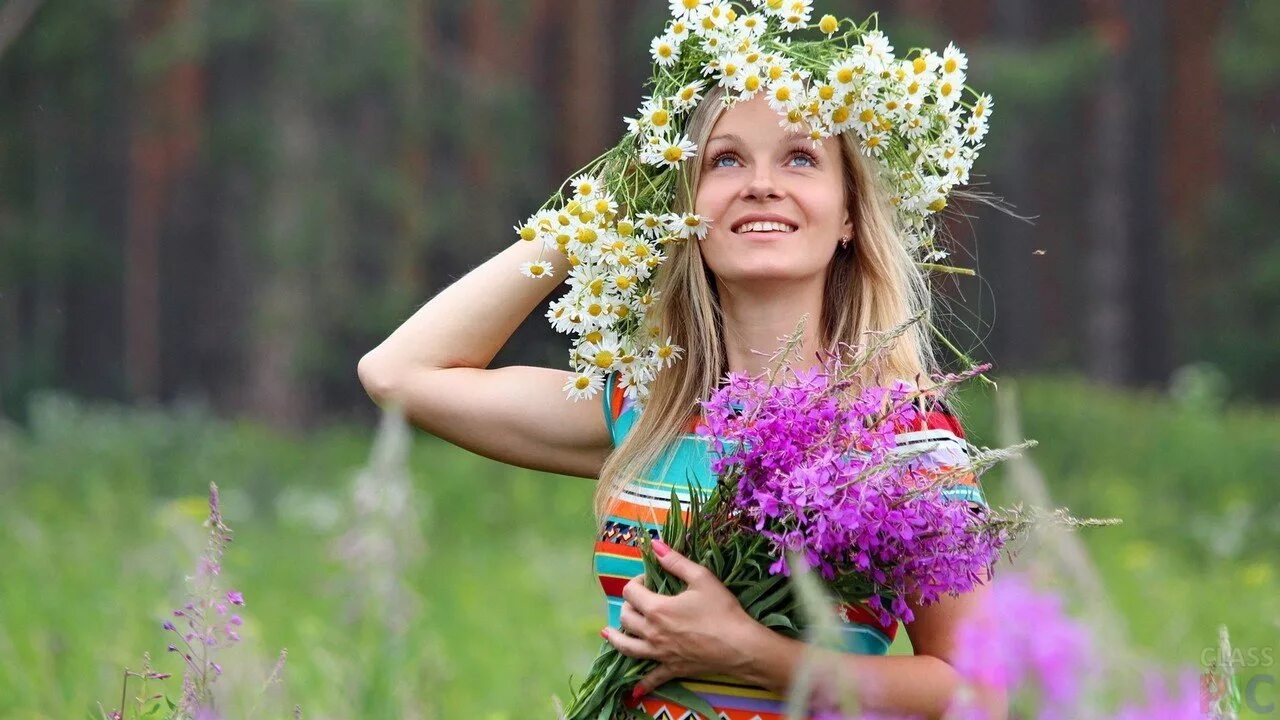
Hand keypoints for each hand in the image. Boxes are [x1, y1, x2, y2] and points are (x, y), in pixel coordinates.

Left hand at [601, 539, 757, 695]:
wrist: (740, 645)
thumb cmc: (722, 609)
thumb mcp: (701, 578)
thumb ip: (675, 561)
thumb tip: (654, 545)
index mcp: (656, 608)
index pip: (631, 592)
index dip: (636, 582)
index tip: (648, 579)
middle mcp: (652, 632)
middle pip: (626, 618)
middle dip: (627, 606)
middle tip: (638, 601)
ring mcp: (659, 653)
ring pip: (628, 647)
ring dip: (616, 639)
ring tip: (608, 634)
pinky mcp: (671, 668)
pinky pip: (651, 677)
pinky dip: (641, 682)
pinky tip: (632, 689)